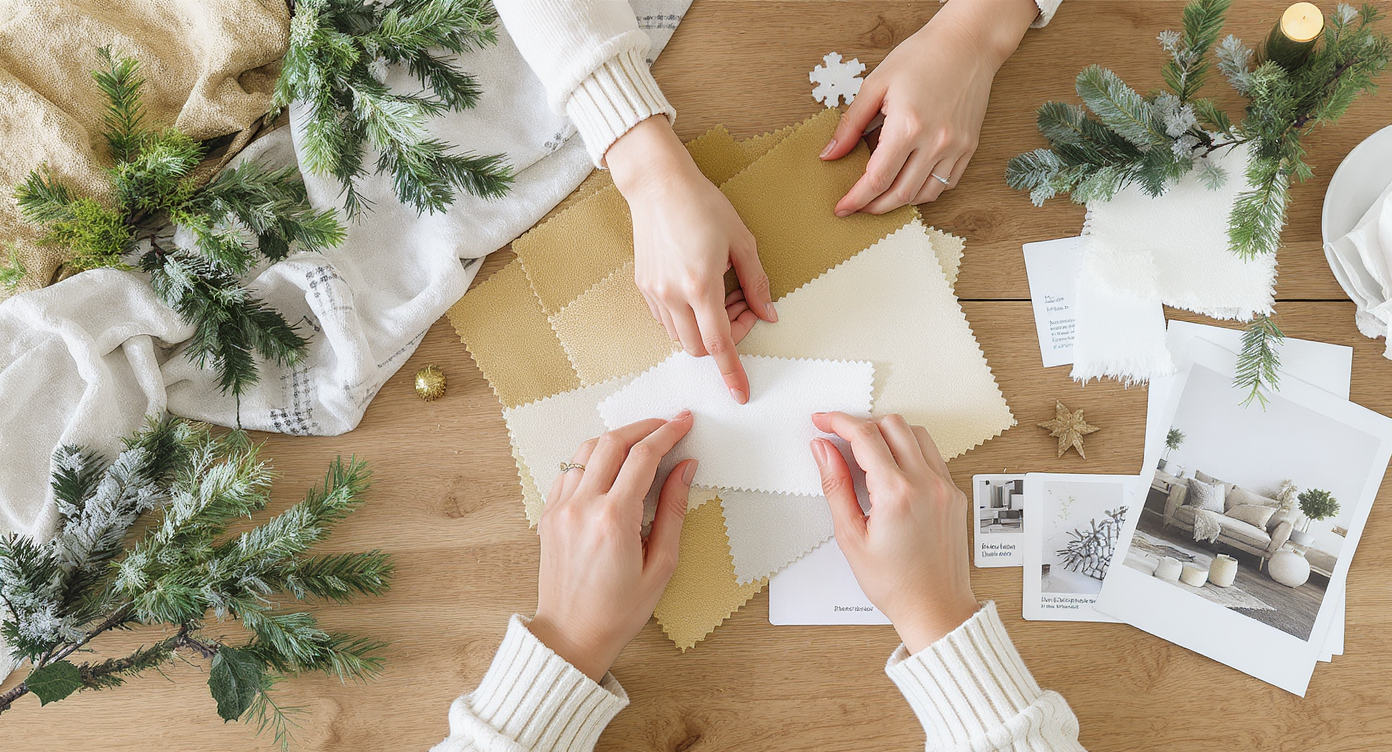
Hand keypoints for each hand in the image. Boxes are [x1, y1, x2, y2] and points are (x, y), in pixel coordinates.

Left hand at [529, 413, 696, 681]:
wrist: (571, 635)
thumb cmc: (619, 610)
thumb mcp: (661, 565)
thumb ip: (673, 510)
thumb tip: (685, 468)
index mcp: (613, 520)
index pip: (642, 457)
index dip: (667, 433)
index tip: (683, 422)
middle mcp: (582, 507)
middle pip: (612, 442)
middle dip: (643, 426)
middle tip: (666, 424)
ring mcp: (560, 508)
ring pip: (586, 450)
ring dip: (616, 438)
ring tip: (640, 442)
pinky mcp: (548, 514)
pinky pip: (569, 470)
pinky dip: (592, 459)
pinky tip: (611, 467)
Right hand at [607, 116, 775, 403]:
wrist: (657, 184)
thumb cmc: (701, 204)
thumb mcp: (741, 240)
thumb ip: (756, 282)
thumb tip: (768, 313)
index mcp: (701, 285)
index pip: (719, 344)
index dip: (732, 372)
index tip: (741, 393)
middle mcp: (673, 295)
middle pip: (699, 348)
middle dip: (726, 340)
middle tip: (743, 308)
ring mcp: (654, 293)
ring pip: (681, 337)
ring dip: (706, 328)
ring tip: (722, 292)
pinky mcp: (644, 287)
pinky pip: (667, 321)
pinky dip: (688, 318)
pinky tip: (700, 290)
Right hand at [810, 412, 977, 653]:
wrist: (935, 608)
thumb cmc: (895, 583)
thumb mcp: (850, 536)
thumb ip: (835, 485)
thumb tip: (823, 450)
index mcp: (897, 492)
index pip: (864, 436)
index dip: (838, 421)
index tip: (822, 421)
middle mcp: (926, 483)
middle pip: (892, 424)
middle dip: (862, 423)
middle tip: (840, 436)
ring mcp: (945, 487)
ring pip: (916, 434)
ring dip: (888, 433)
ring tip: (866, 452)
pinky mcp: (954, 494)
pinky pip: (932, 455)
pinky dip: (909, 450)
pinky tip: (892, 469)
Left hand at [821, 0, 1038, 214]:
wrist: (967, 43)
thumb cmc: (921, 57)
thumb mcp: (876, 84)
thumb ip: (850, 124)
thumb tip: (829, 155)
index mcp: (907, 126)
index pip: (877, 179)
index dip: (856, 199)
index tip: (842, 208)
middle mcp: (935, 142)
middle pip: (900, 194)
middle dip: (874, 207)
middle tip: (858, 207)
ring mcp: (956, 147)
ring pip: (925, 195)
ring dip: (899, 203)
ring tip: (881, 198)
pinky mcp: (969, 147)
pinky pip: (947, 183)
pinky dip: (925, 191)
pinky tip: (909, 183)